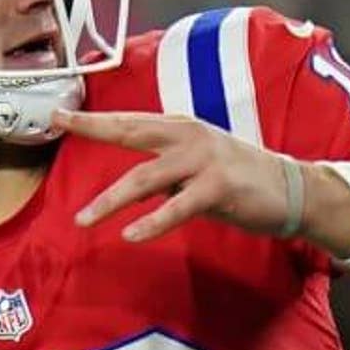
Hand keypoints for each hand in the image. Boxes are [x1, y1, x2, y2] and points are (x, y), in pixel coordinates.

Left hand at [60, 109, 301, 242]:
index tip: (59, 114)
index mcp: (180, 128)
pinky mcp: (218, 187)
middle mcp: (188, 136)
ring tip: (83, 220)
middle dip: (94, 127)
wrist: (291, 188)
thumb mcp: (194, 167)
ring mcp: (203, 160)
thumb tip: (127, 190)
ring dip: (111, 199)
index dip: (94, 118)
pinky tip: (131, 235)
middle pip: (131, 131)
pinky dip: (153, 222)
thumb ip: (161, 172)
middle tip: (59, 126)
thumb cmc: (238, 179)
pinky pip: (178, 207)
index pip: (129, 121)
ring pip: (146, 176)